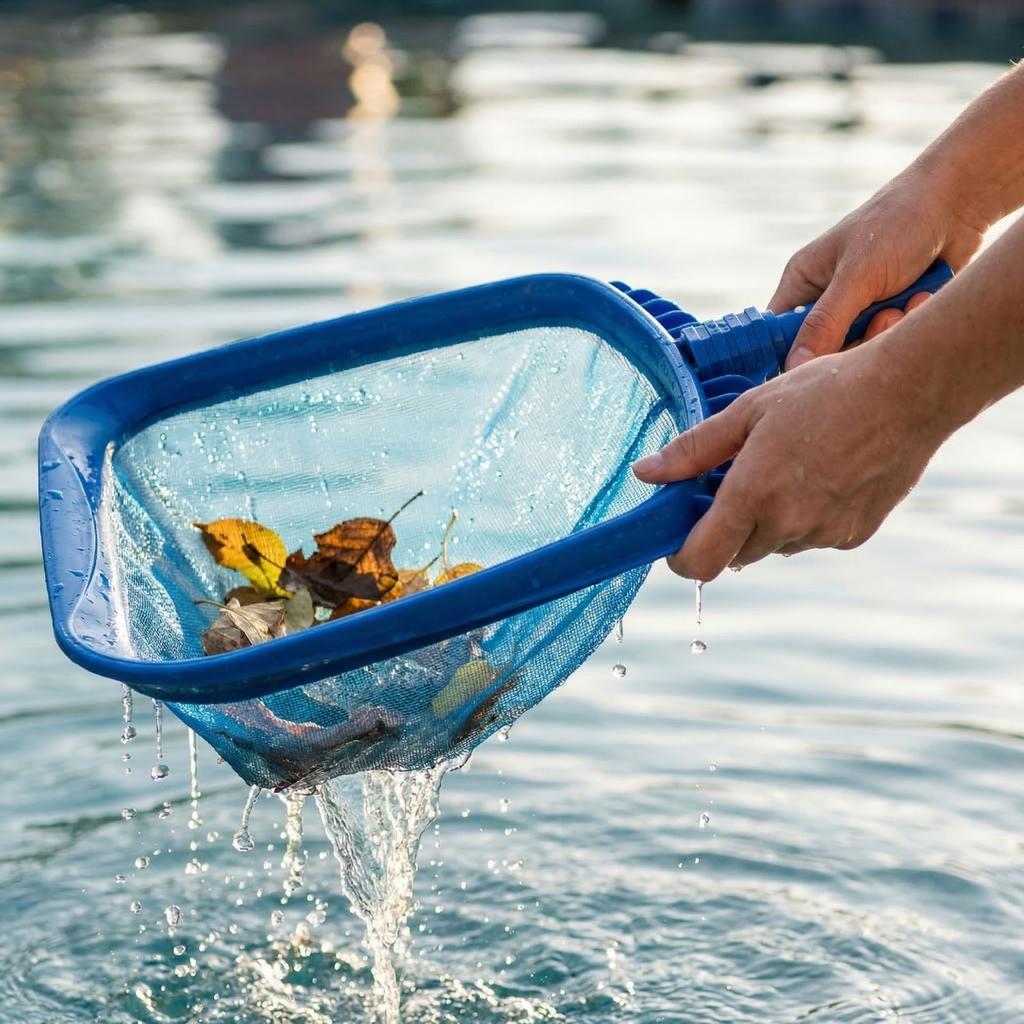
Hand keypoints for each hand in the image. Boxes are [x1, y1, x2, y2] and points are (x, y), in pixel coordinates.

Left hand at [631, 338, 949, 581]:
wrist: (909, 392)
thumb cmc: (825, 391)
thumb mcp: (748, 410)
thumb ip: (693, 449)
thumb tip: (644, 473)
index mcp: (754, 494)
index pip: (701, 561)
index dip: (680, 558)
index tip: (676, 540)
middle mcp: (788, 524)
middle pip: (735, 554)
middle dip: (725, 530)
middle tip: (734, 484)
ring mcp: (824, 534)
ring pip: (774, 546)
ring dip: (767, 523)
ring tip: (786, 469)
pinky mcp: (854, 536)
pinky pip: (812, 539)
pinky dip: (804, 519)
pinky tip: (820, 476)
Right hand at [772, 165, 984, 368]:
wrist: (958, 203)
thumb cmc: (898, 224)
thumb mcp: (857, 275)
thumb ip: (825, 323)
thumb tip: (793, 368)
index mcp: (802, 284)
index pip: (777, 335)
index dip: (790, 357)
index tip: (813, 370)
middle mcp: (825, 300)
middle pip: (822, 352)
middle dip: (856, 341)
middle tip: (882, 317)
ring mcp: (858, 310)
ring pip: (859, 351)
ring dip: (887, 331)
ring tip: (906, 302)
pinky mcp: (888, 316)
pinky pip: (888, 342)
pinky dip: (908, 324)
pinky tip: (921, 298)